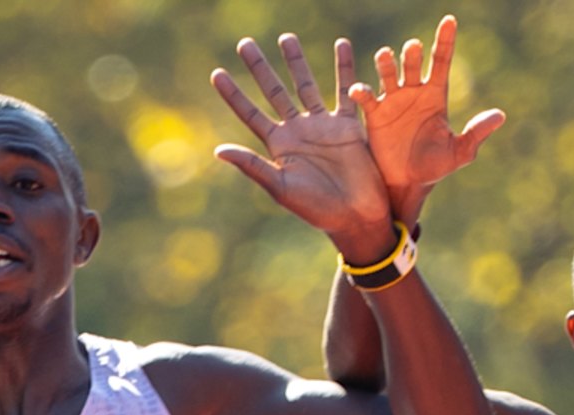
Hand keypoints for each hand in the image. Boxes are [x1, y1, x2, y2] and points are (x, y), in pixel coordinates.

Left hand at [212, 35, 393, 261]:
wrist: (356, 216)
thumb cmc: (317, 209)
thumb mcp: (281, 188)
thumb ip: (253, 166)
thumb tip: (218, 150)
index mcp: (279, 145)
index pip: (250, 113)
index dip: (234, 94)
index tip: (216, 73)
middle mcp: (298, 131)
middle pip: (275, 91)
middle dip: (260, 68)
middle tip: (245, 43)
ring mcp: (323, 125)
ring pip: (306, 85)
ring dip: (296, 62)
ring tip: (286, 38)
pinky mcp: (348, 125)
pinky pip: (346, 91)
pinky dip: (345, 68)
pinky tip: (342, 45)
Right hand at [350, 15, 505, 223]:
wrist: (408, 184)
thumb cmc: (436, 167)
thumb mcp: (460, 152)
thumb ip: (476, 133)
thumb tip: (500, 115)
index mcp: (436, 95)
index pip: (442, 61)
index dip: (446, 40)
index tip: (450, 20)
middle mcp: (414, 92)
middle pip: (413, 63)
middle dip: (412, 54)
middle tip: (412, 48)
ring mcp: (393, 101)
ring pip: (388, 73)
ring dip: (386, 63)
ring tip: (386, 56)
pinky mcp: (375, 115)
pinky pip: (367, 98)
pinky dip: (362, 91)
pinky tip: (360, 90)